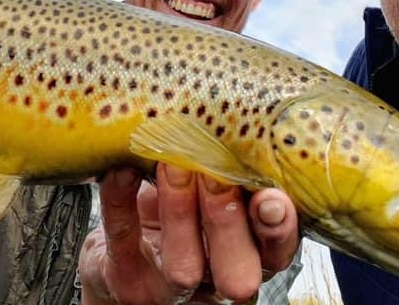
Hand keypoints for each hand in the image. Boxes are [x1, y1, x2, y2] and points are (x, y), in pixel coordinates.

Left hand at [79, 164, 299, 303]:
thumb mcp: (213, 184)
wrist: (119, 253)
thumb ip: (231, 163)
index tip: (270, 196)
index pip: (278, 251)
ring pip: (183, 264)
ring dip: (179, 208)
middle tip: (213, 173)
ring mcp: (169, 287)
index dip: (278, 228)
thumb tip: (240, 112)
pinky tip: (123, 169)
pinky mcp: (126, 279)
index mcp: (249, 253)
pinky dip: (122, 199)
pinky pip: (124, 240)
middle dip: (227, 218)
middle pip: (238, 271)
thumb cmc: (179, 205)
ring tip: (171, 162)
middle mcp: (215, 277)